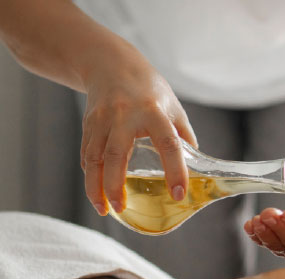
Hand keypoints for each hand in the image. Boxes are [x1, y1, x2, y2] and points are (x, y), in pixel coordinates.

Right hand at [81, 52, 196, 215]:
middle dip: (115, 184)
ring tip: (104, 210)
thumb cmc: (149, 89)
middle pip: (117, 153)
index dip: (175, 170)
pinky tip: (97, 193)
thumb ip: (184, 138)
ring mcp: (102, 119)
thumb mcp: (174, 108)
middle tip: (120, 208)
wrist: (110, 62)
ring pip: (94, 157)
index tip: (179, 194)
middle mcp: (124, 115)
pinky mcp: (89, 124)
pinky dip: (90, 176)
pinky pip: (87, 154)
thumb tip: (198, 172)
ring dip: (96, 186)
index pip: (168, 144)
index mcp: (154, 112)